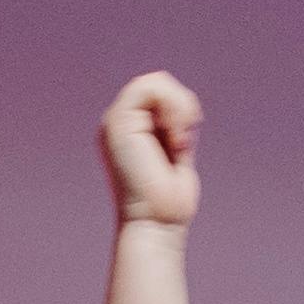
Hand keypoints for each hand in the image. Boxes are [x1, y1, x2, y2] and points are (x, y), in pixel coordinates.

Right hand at [99, 73, 202, 227]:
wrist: (155, 222)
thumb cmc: (169, 199)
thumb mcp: (176, 152)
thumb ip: (175, 127)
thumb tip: (188, 109)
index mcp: (129, 129)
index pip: (158, 93)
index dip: (180, 107)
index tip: (184, 143)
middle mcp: (119, 123)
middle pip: (158, 83)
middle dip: (182, 107)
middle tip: (183, 142)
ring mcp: (115, 121)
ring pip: (156, 82)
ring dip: (179, 109)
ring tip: (178, 143)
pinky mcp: (118, 122)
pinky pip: (150, 88)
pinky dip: (173, 109)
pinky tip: (175, 140)